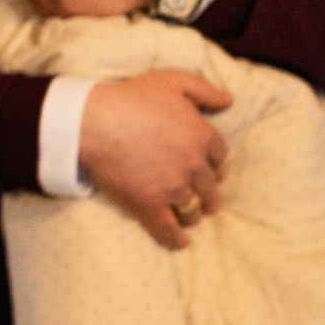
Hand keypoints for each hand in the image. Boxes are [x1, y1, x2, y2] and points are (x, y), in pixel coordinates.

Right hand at [78, 70, 232, 249]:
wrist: (95, 122)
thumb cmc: (132, 98)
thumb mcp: (173, 81)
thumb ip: (205, 90)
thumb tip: (229, 100)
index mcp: (203, 137)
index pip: (221, 158)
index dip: (216, 165)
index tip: (211, 170)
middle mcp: (194, 166)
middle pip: (210, 188)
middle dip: (208, 194)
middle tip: (204, 199)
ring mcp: (173, 189)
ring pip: (193, 211)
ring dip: (194, 214)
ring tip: (190, 216)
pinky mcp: (149, 206)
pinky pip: (169, 230)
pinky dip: (176, 239)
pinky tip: (180, 242)